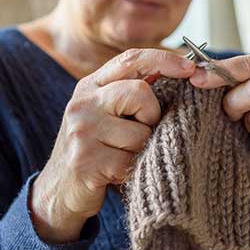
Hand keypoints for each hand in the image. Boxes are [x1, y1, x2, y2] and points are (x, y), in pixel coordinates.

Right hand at [30, 49, 195, 242]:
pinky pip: (131, 161)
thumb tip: (182, 70)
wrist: (58, 191)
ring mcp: (81, 132)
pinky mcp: (85, 161)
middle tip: (140, 132)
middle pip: (139, 92)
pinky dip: (132, 170)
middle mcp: (83, 104)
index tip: (191, 68)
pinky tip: (115, 173)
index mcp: (90, 86)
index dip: (164, 59)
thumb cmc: (95, 148)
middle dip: (152, 115)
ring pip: (140, 133)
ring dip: (141, 149)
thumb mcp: (108, 113)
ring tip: (122, 156)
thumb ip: (133, 92)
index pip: (130, 59)